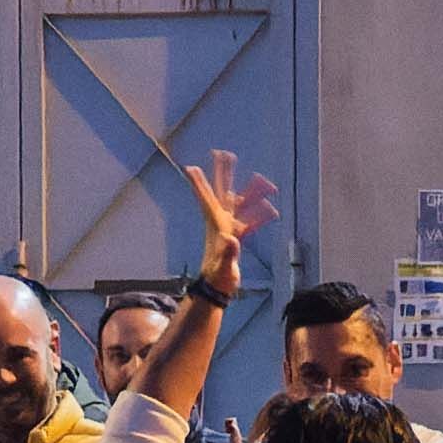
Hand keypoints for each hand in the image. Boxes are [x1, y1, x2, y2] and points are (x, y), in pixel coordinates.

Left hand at [186, 147, 281, 298]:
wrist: (217, 289)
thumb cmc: (219, 278)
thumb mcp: (224, 267)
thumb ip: (229, 253)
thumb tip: (231, 239)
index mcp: (217, 226)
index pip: (207, 201)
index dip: (200, 185)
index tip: (190, 168)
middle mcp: (221, 222)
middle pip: (220, 192)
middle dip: (221, 173)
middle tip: (221, 153)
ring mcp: (228, 228)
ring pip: (233, 200)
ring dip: (235, 183)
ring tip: (235, 168)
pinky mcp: (235, 235)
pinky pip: (245, 215)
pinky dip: (251, 205)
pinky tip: (252, 196)